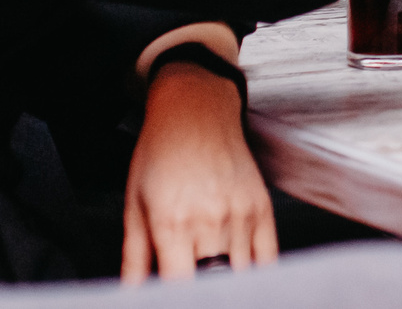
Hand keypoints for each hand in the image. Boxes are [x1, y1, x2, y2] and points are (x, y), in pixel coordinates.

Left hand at [121, 62, 275, 281]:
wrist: (196, 111)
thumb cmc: (160, 154)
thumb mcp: (134, 206)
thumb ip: (134, 259)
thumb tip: (133, 296)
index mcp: (173, 224)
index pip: (181, 290)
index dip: (178, 302)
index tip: (175, 301)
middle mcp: (211, 222)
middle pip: (216, 288)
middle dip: (205, 296)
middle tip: (196, 293)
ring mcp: (242, 216)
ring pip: (244, 278)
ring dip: (230, 288)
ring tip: (214, 286)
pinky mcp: (263, 209)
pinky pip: (269, 260)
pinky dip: (257, 278)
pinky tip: (242, 281)